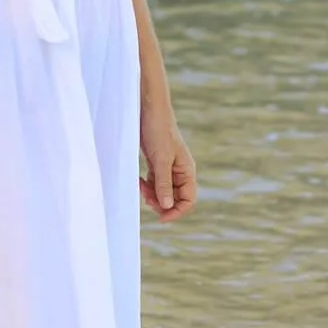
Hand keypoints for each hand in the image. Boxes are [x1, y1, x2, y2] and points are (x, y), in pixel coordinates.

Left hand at [138, 101, 196, 221]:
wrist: (148, 110)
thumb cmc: (158, 131)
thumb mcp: (161, 160)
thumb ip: (163, 184)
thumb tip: (167, 206)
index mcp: (187, 171)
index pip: (188, 200)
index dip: (177, 211)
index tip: (160, 217)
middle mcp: (180, 171)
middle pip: (175, 198)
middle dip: (161, 203)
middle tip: (145, 198)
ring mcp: (168, 168)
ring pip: (162, 192)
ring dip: (151, 195)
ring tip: (140, 188)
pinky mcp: (156, 163)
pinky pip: (153, 183)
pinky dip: (146, 186)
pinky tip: (138, 181)